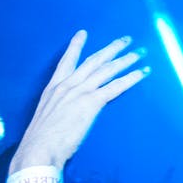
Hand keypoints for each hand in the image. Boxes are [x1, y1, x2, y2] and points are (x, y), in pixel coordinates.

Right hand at [14, 31, 147, 169]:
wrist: (39, 149)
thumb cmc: (41, 140)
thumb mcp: (46, 115)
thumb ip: (59, 106)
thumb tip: (70, 109)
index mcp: (53, 87)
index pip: (66, 61)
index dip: (76, 46)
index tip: (83, 33)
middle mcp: (67, 85)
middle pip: (94, 61)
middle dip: (112, 48)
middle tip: (126, 39)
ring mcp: (80, 92)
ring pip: (107, 70)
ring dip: (126, 60)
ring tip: (140, 53)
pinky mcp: (91, 102)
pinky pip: (116, 86)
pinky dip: (131, 78)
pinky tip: (142, 72)